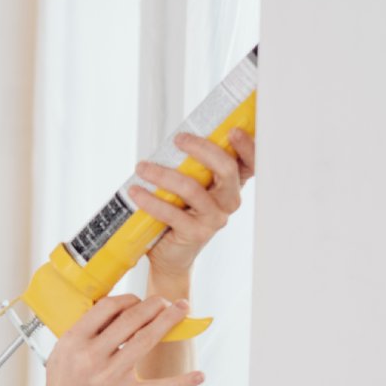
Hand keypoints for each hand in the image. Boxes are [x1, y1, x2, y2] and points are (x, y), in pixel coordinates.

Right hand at [34, 293, 206, 385]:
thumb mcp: (60, 356)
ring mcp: (109, 377)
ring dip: (168, 321)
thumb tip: (109, 314)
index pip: (106, 308)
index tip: (138, 300)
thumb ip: (81, 335)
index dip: (127, 299)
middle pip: (130, 319)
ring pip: (145, 340)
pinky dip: (181, 382)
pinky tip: (199, 375)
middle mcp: (90, 357)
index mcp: (73, 342)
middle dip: (153, 305)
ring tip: (182, 309)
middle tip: (165, 301)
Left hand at [130, 127, 255, 281]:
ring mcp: (214, 218)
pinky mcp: (196, 233)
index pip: (249, 163)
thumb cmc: (179, 214)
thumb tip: (177, 138)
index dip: (247, 146)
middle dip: (202, 148)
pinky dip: (150, 200)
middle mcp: (228, 201)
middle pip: (226, 169)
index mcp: (230, 186)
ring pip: (193, 188)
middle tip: (178, 139)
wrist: (171, 255)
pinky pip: (172, 212)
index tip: (233, 130)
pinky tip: (136, 191)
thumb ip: (192, 166)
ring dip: (163, 174)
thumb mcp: (190, 187)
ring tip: (142, 167)